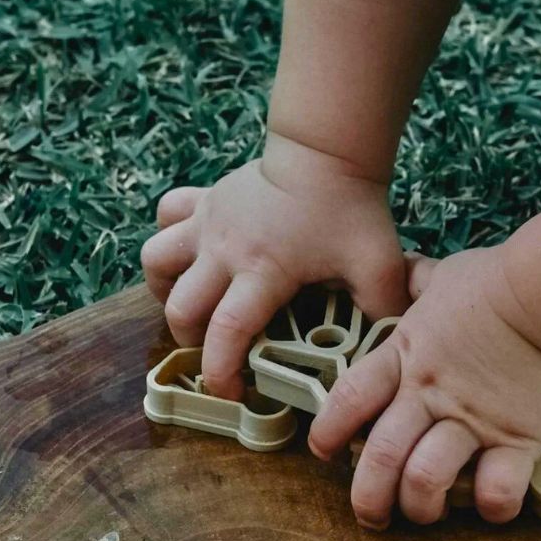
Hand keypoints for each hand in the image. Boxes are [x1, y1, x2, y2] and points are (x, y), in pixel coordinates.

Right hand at [140, 133, 407, 399]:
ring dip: (166, 291)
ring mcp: (207, 222)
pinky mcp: (203, 200)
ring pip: (156, 261)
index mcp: (263, 271)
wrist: (326, 149)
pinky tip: (191, 257)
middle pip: (180, 308)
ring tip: (191, 304)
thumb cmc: (350, 208)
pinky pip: (165, 217)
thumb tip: (384, 349)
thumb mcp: (377, 264)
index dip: (220, 371)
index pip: (227, 331)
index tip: (231, 392)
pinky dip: (170, 239)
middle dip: (191, 341)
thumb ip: (382, 309)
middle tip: (216, 349)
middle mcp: (223, 250)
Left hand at [308, 247, 540, 526]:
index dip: (328, 431)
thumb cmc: (498, 281)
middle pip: (380, 456)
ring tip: (426, 512)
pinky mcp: (518, 439)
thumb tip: (408, 272)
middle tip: (371, 513)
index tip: (323, 451)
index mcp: (404, 357)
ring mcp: (472, 420)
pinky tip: (490, 505)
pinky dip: (492, 507)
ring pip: (426, 480)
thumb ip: (418, 284)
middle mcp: (429, 395)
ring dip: (420, 507)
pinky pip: (498, 490)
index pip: (349, 400)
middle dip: (367, 496)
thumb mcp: (443, 277)